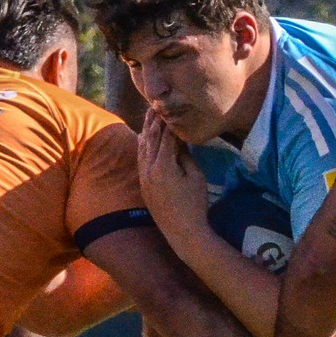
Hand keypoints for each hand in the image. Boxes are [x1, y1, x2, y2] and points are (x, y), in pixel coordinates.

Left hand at [136, 110, 209, 239]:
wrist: (182, 232)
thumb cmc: (195, 203)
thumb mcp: (196, 176)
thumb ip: (185, 155)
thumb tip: (178, 139)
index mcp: (163, 165)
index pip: (165, 136)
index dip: (168, 120)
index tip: (170, 106)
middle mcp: (149, 169)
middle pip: (150, 139)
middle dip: (153, 121)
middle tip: (155, 104)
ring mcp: (144, 178)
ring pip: (142, 148)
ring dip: (145, 131)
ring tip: (149, 116)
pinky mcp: (143, 185)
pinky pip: (140, 160)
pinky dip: (141, 146)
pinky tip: (141, 137)